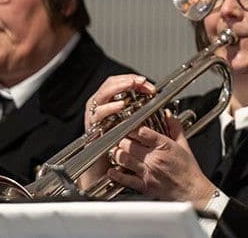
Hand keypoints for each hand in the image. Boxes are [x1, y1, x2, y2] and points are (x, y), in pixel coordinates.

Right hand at [76, 75, 154, 190]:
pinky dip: (109, 108)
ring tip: (131, 87)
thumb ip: (140, 110)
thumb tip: (155, 98)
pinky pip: (98, 114)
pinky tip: (120, 106)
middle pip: (110, 85)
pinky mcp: (92, 127)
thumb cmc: (118, 146)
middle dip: (127, 81)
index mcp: (109, 103)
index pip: (119, 83)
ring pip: (102, 95)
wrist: (104, 167)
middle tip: (141, 82)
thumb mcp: (132, 123)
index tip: (147, 83)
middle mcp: (100, 107)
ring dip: (117, 89)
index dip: (132, 79)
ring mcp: (95, 116)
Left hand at [109, 117, 216, 208]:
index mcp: (165, 146)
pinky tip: (112, 171)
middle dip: (122, 140)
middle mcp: (154, 158)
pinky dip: (116, 174)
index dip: (133, 128)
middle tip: (121, 138)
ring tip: (116, 150)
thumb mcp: (184, 145)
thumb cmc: (188, 170)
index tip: (129, 126)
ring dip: (117, 153)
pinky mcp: (144, 185)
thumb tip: (169, 116)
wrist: (191, 190)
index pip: (143, 132)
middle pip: (129, 144)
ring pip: (124, 159)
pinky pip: (125, 179)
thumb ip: (175, 128)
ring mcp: (148, 172)